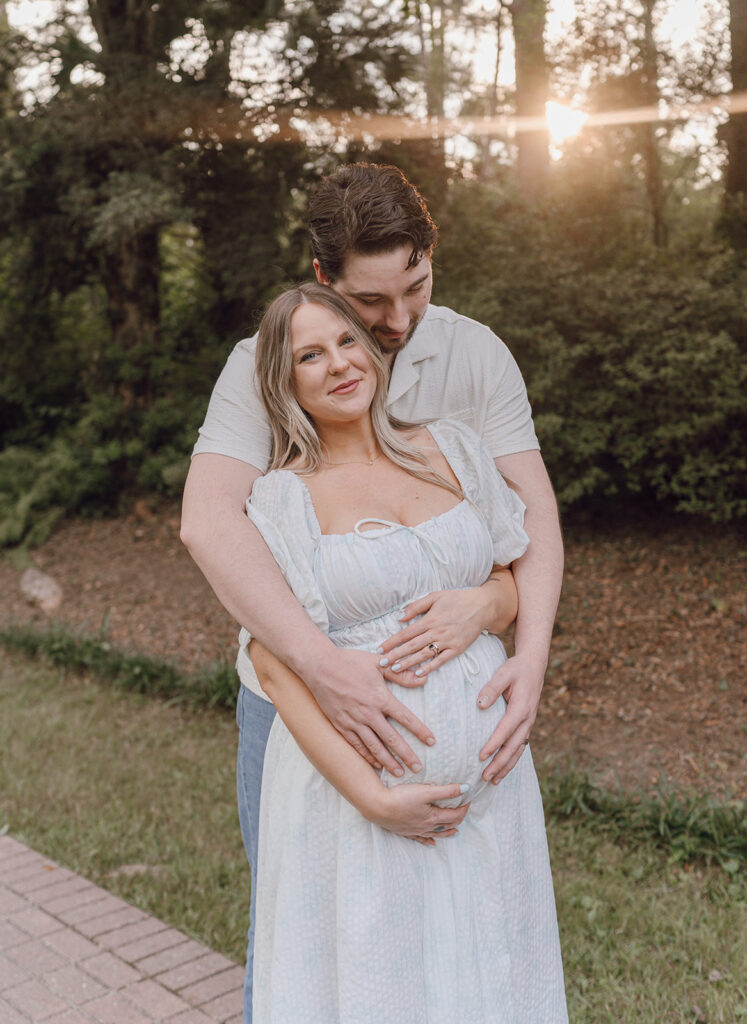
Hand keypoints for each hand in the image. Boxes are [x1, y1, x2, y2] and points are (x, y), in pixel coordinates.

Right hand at [309, 647, 434, 777]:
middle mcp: (368, 713)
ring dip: (388, 761)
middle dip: (406, 755)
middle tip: (418, 768)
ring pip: (374, 746)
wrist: (319, 666)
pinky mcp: (340, 725)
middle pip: (392, 739)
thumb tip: (423, 678)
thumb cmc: (349, 661)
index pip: (406, 718)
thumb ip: (401, 674)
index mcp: (380, 698)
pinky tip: (376, 764)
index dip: (420, 731)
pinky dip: (367, 756)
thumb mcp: (378, 663)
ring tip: (399, 772)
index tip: (432, 742)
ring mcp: (353, 721)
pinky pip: (356, 744)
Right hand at [366, 781, 470, 841]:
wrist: (378, 807)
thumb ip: (446, 790)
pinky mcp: (405, 831)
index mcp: (433, 817)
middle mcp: (426, 826)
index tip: (468, 799)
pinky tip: (431, 842)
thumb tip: (466, 788)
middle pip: (447, 825)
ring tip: (455, 831)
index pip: (455, 815)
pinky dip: (429, 840)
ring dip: (447, 832)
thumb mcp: (426, 791)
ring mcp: (416, 830)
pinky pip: (420, 838)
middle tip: (462, 810)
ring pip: (436, 834)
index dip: (464, 807)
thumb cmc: (401, 797)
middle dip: (458, 818)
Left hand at [377, 586, 496, 679]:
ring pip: (423, 655)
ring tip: (394, 669)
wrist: (482, 606)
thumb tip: (400, 617)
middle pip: (411, 646)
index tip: (380, 648)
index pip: (406, 633)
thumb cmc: (457, 599)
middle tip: (381, 663)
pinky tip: (418, 673)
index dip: (392, 641)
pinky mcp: (457, 649)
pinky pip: (441, 660)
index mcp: (430, 619)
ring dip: (408, 663)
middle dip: (395, 655)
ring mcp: (447, 641)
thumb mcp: (435, 596)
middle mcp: (437, 631)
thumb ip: (416, 606)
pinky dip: (429, 667)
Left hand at [477, 654, 544, 782]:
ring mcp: (528, 723)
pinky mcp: (526, 724)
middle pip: (513, 746)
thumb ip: (491, 687)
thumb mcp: (504, 673)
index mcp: (521, 707)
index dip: (494, 744)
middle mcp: (527, 719)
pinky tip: (503, 769)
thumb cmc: (516, 669)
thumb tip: (480, 704)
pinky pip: (520, 745)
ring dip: (506, 766)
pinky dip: (512, 759)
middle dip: (500, 763)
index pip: (505, 730)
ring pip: (518, 750)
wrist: (534, 665)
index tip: (482, 756)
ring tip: (493, 780)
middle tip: (485, 777)